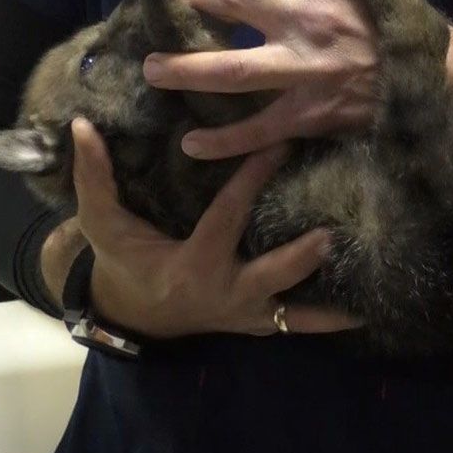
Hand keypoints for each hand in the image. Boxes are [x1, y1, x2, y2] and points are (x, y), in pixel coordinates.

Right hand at [70, 117, 361, 337]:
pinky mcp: (263, 323)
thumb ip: (94, 176)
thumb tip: (81, 126)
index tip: (280, 144)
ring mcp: (249, 314)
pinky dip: (333, 319)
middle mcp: (227, 293)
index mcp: (193, 263)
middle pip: (272, 275)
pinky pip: (303, 325)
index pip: (228, 217)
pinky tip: (370, 308)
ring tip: (372, 278)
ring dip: (332, 299)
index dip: (252, 180)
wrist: (136, 314)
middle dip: (301, 256)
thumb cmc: (125, 261)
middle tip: (332, 232)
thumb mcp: (104, 223)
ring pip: (297, 311)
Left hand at [142, 0, 378, 159]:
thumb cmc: (392, 22)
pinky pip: (258, 129)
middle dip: (189, 1)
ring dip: (185, 69)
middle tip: (165, 5)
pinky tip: (192, 143)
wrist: (430, 79)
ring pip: (232, 71)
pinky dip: (222, 140)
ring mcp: (307, 69)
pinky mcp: (310, 113)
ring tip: (153, 68)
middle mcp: (308, 19)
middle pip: (232, 2)